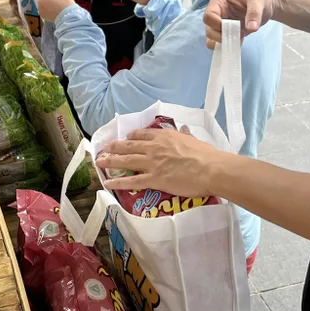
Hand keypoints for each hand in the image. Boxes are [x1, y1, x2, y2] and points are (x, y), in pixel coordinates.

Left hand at [97, 127, 225, 197]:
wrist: (210, 168)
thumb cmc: (206, 154)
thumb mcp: (194, 140)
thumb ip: (185, 135)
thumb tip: (184, 129)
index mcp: (164, 136)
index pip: (142, 135)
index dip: (131, 137)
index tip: (126, 138)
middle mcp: (154, 147)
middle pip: (129, 146)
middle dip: (115, 147)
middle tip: (105, 148)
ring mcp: (152, 163)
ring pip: (126, 161)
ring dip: (110, 161)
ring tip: (100, 162)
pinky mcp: (153, 179)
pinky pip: (132, 181)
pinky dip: (118, 181)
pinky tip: (108, 182)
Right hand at [203, 0, 278, 47]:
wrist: (268, 2)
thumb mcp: (258, 0)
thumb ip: (254, 13)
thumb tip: (251, 28)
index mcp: (219, 2)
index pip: (209, 16)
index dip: (217, 24)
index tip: (233, 27)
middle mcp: (218, 14)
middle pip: (209, 29)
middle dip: (221, 36)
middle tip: (238, 35)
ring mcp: (223, 25)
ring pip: (212, 39)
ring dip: (223, 43)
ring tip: (239, 39)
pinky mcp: (230, 33)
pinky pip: (223, 44)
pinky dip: (229, 46)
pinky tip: (240, 42)